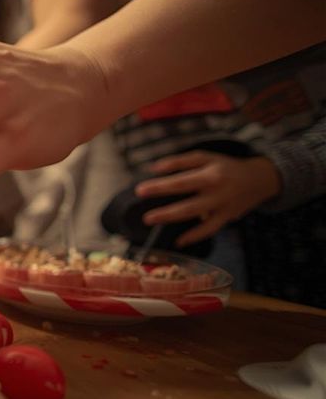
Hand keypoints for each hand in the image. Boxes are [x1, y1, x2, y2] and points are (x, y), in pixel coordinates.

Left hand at [135, 151, 280, 246]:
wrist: (259, 179)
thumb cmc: (225, 167)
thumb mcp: (206, 157)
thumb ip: (180, 161)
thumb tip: (154, 168)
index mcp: (211, 175)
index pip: (181, 182)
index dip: (160, 187)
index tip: (140, 191)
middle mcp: (217, 193)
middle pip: (187, 205)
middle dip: (165, 212)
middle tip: (145, 216)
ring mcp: (223, 207)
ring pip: (197, 218)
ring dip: (174, 221)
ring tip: (152, 222)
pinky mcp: (227, 217)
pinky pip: (210, 230)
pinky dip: (195, 236)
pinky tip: (179, 241)